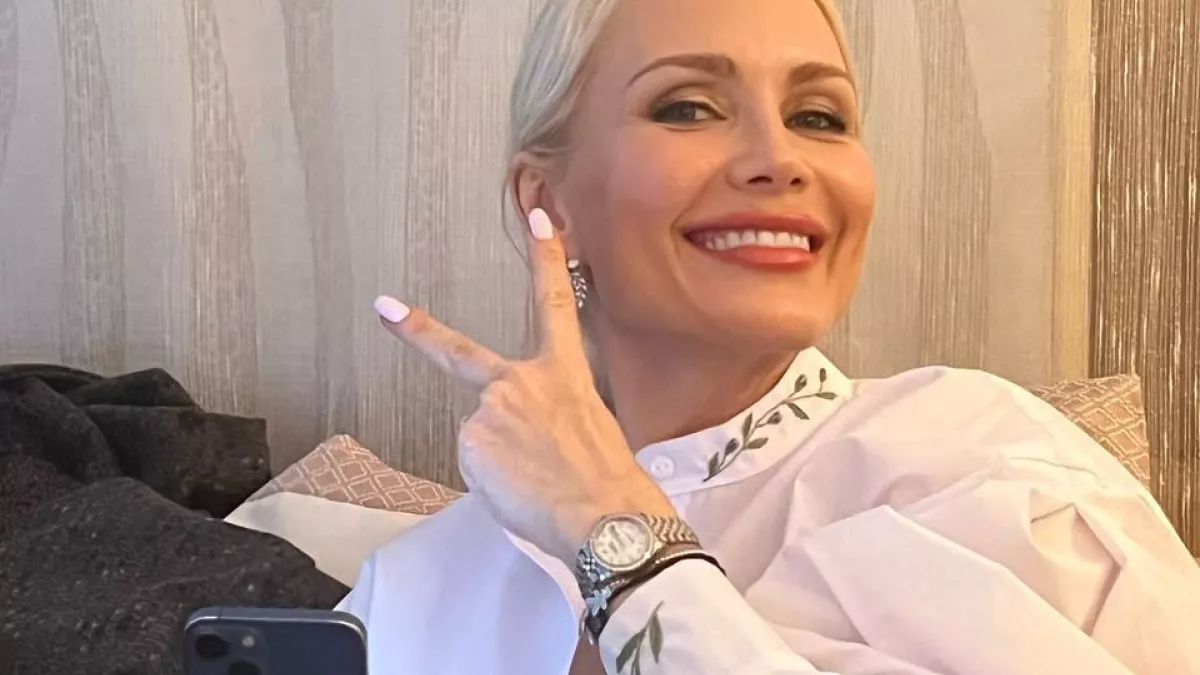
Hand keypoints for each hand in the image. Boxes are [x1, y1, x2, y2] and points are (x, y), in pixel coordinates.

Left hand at [373, 209, 675, 565]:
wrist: (604, 515)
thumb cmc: (608, 482)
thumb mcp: (591, 429)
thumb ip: (551, 416)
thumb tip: (521, 436)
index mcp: (566, 374)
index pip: (558, 303)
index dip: (547, 258)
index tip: (539, 218)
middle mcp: (523, 380)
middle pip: (462, 355)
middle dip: (417, 329)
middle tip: (384, 308)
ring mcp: (492, 408)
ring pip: (479, 438)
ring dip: (499, 462)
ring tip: (536, 483)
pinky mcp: (472, 440)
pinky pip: (475, 464)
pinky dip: (492, 481)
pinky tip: (520, 490)